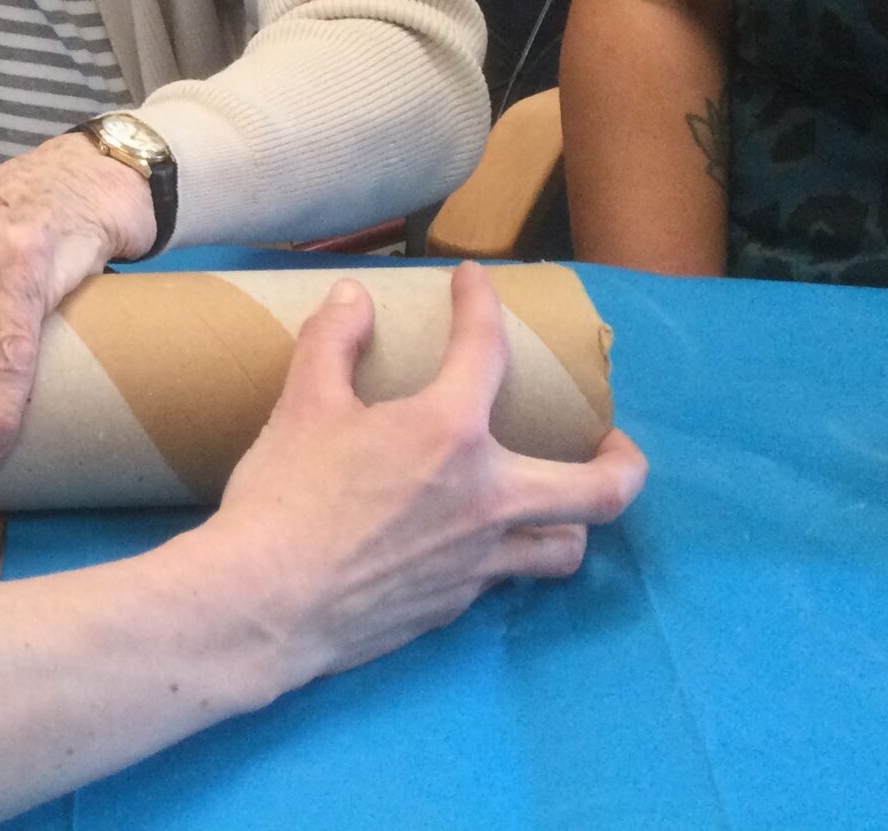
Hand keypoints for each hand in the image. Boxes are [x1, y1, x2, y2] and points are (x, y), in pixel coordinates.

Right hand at [178, 262, 647, 697]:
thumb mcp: (301, 404)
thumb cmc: (285, 495)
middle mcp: (487, 498)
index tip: (474, 282)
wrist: (266, 602)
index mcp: (449, 433)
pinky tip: (469, 542)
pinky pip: (503, 576)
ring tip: (556, 502)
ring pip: (567, 547)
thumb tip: (354, 296)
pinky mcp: (454, 605)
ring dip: (573, 521)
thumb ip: (333, 341)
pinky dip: (502, 552)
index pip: (486, 349)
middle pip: (600, 489)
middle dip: (621, 460)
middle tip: (613, 442)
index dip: (481, 303)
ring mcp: (479, 560)